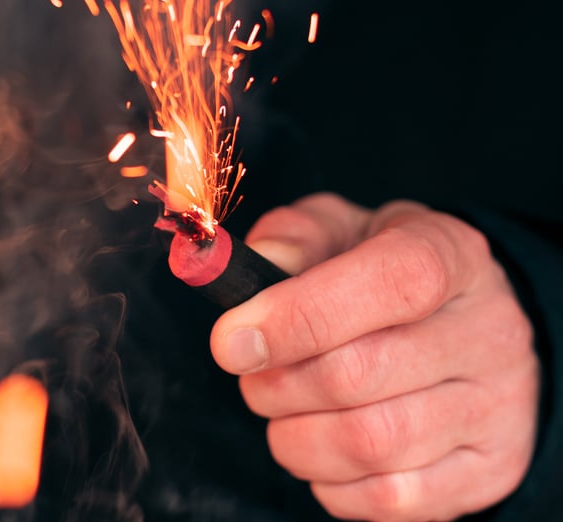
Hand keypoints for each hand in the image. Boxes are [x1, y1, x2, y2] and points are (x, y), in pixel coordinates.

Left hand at [210, 193, 538, 520]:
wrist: (460, 327)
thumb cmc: (376, 274)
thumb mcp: (337, 232)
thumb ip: (291, 240)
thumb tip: (246, 280)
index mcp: (450, 253)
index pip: (391, 282)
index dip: (298, 315)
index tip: (230, 341)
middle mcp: (489, 330)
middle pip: (360, 374)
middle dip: (276, 384)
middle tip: (252, 375)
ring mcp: (496, 407)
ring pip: (369, 444)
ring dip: (294, 436)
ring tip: (282, 411)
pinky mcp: (488, 470)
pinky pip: (388, 498)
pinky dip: (329, 480)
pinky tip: (321, 446)